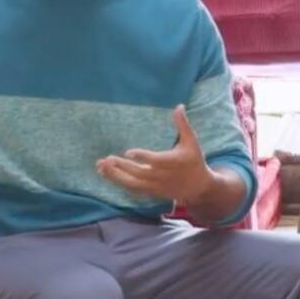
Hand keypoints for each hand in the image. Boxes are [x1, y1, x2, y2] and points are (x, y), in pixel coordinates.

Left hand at [96, 105, 212, 203]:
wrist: (199, 187)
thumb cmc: (194, 160)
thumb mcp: (191, 142)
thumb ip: (183, 124)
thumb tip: (178, 106)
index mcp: (174, 162)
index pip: (156, 161)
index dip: (142, 157)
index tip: (128, 152)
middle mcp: (164, 176)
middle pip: (140, 174)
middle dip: (123, 167)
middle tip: (107, 158)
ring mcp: (157, 186)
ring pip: (133, 184)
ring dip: (116, 176)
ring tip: (100, 166)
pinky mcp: (152, 192)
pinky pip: (133, 188)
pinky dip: (119, 182)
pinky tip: (106, 173)